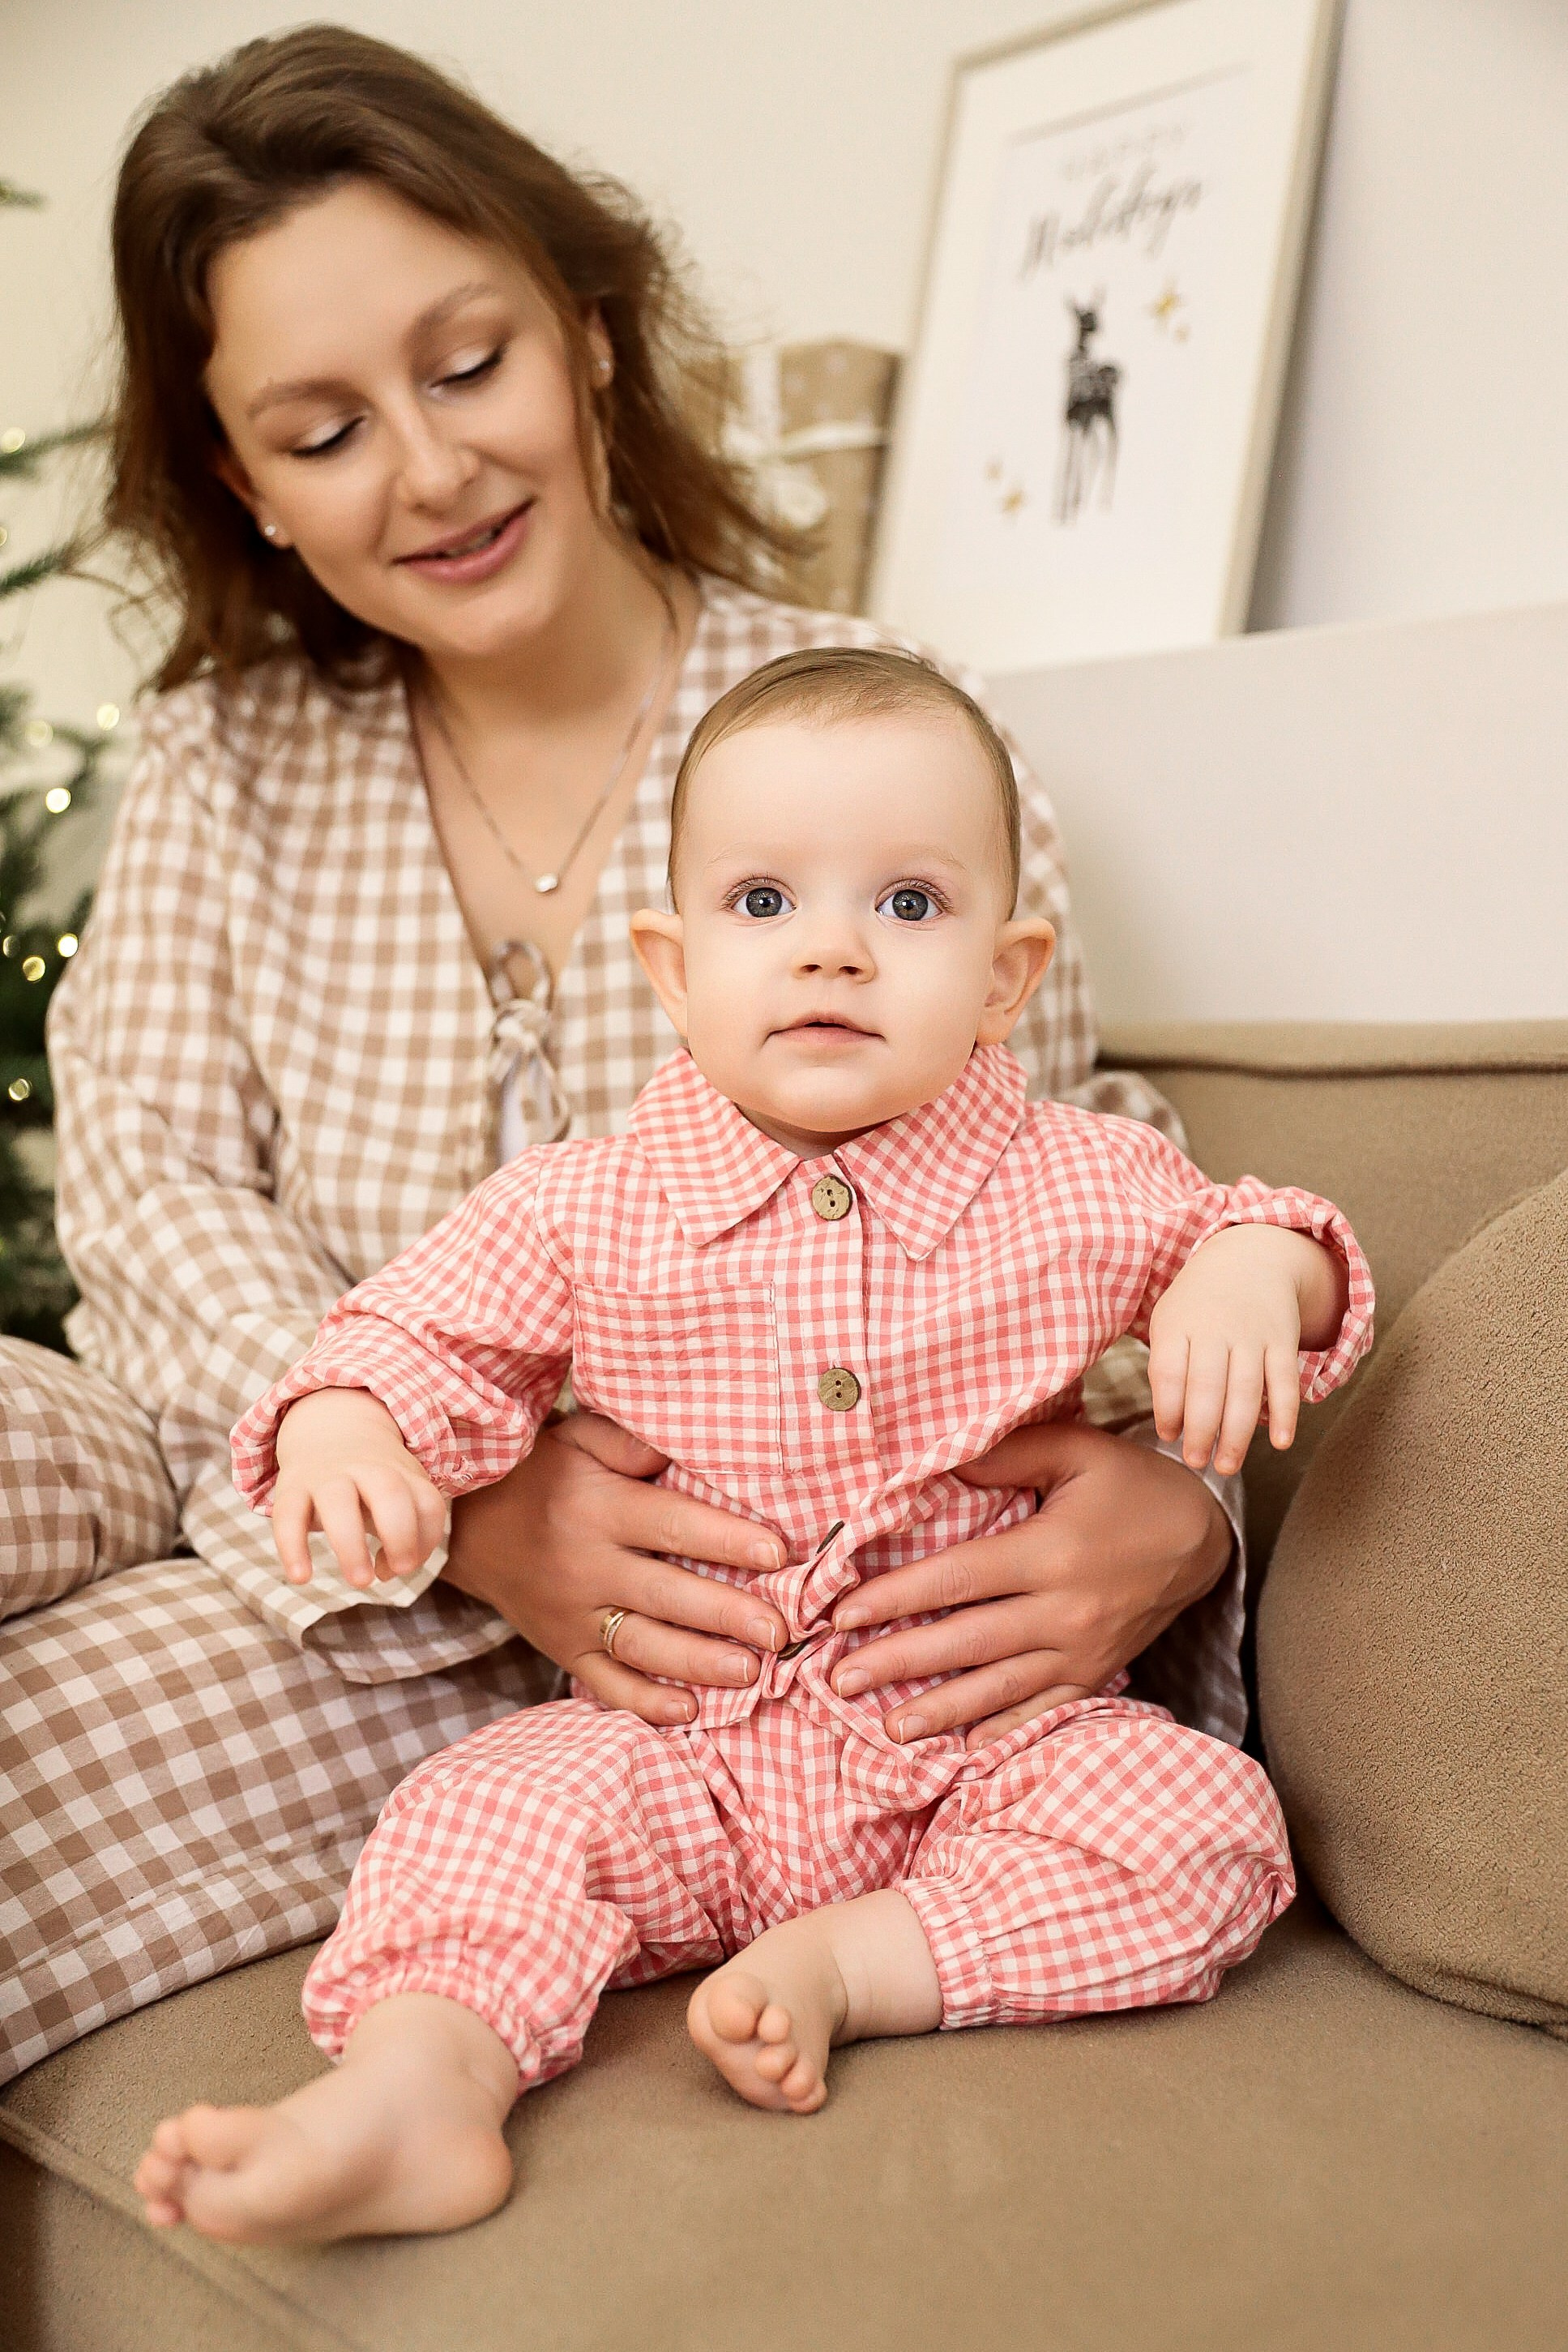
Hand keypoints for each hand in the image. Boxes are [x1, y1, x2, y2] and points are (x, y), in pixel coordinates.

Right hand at [271, 1388, 448, 1589]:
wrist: (329, 1428)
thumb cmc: (373, 1482)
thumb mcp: (401, 1496)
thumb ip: (407, 1537)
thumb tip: (387, 1572)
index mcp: (400, 1472)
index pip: (426, 1502)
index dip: (426, 1539)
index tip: (406, 1566)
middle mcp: (366, 1470)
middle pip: (389, 1492)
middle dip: (400, 1535)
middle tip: (400, 1572)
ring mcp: (327, 1476)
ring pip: (337, 1503)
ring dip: (351, 1546)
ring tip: (361, 1582)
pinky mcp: (291, 1488)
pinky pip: (288, 1516)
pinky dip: (293, 1548)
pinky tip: (301, 1577)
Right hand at [441, 1412, 790, 1726]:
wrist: (463, 1525)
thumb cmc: (538, 1474)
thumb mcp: (577, 1438)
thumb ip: (630, 1442)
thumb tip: (683, 1451)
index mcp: (598, 1508)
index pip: (673, 1524)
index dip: (727, 1538)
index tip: (778, 1552)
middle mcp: (586, 1565)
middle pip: (667, 1594)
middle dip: (728, 1614)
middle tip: (780, 1630)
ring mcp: (572, 1615)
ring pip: (642, 1646)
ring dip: (698, 1662)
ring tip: (751, 1672)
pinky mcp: (561, 1649)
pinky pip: (605, 1684)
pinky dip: (645, 1703)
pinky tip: (689, 1710)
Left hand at [827, 1420, 1231, 1748]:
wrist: (1204, 1537)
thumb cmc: (1130, 1485)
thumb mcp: (1076, 1449)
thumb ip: (1005, 1453)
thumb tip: (934, 1460)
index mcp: (1050, 1552)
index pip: (956, 1580)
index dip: (895, 1598)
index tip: (842, 1613)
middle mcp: (1063, 1611)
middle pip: (965, 1643)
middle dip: (896, 1663)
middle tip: (836, 1681)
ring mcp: (1082, 1652)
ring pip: (997, 1689)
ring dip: (937, 1711)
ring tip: (884, 1727)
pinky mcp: (1096, 1675)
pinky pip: (1040, 1710)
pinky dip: (998, 1730)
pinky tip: (957, 1748)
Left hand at [1147, 1224, 1342, 1474]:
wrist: (1250, 1258)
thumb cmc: (1198, 1305)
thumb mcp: (1169, 1321)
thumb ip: (1166, 1367)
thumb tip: (1170, 1425)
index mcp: (1178, 1324)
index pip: (1170, 1371)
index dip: (1168, 1408)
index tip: (1168, 1436)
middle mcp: (1215, 1329)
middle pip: (1207, 1385)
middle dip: (1200, 1429)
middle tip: (1195, 1462)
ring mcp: (1252, 1335)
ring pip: (1246, 1389)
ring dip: (1237, 1433)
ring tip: (1226, 1467)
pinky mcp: (1283, 1341)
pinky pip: (1285, 1380)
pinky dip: (1286, 1412)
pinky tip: (1280, 1443)